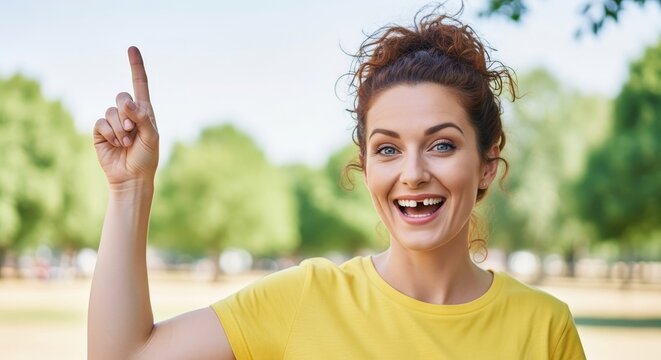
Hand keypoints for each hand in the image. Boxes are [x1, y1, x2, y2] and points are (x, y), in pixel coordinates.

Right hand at [93, 46, 158, 187]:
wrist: (132, 177)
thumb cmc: (147, 157)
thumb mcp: (151, 137)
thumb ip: (142, 117)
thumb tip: (126, 101)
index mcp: (144, 111)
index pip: (140, 84)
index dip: (136, 66)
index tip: (132, 48)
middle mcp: (128, 113)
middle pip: (121, 96)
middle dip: (127, 113)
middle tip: (133, 130)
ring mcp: (113, 122)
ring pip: (111, 111)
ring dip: (120, 129)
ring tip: (126, 143)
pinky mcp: (100, 132)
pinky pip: (100, 122)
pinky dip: (109, 134)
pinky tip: (116, 144)